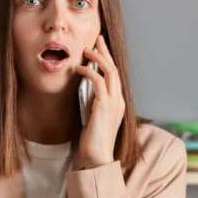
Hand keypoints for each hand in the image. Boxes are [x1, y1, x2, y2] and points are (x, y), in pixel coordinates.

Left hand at [71, 35, 125, 168]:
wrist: (96, 159)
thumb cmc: (92, 143)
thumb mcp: (92, 120)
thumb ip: (91, 106)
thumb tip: (82, 94)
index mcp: (118, 104)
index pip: (115, 76)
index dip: (107, 61)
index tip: (99, 49)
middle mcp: (119, 101)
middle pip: (114, 69)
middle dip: (105, 52)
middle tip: (96, 39)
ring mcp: (114, 104)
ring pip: (110, 72)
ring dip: (98, 58)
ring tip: (86, 49)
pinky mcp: (104, 107)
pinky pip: (98, 82)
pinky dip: (89, 72)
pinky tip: (79, 69)